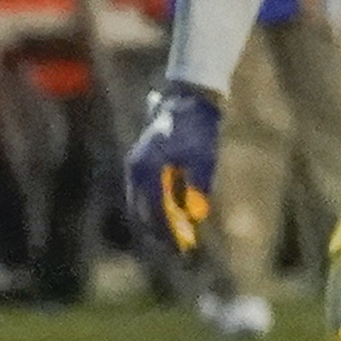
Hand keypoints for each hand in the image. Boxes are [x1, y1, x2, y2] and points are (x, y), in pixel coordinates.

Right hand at [124, 83, 220, 254]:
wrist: (190, 93)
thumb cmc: (198, 125)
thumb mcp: (203, 157)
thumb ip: (198, 185)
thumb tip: (196, 214)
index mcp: (146, 168)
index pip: (153, 211)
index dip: (166, 232)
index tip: (179, 248)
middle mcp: (137, 167)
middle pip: (142, 209)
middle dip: (158, 229)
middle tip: (176, 246)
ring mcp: (139, 162)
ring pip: (142, 200)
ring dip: (157, 217)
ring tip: (175, 234)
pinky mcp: (146, 159)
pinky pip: (147, 189)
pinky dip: (157, 202)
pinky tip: (173, 212)